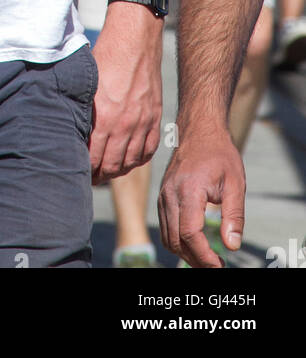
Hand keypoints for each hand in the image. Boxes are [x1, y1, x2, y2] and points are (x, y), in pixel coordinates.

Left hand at [89, 5, 162, 182]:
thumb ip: (80, 112)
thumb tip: (71, 136)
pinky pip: (148, 151)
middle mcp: (124, 125)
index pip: (92, 158)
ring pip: (129, 162)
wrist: (134, 41)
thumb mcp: (86, 85)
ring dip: (117, 170)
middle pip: (111, 166)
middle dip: (98, 174)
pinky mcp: (155, 118)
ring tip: (106, 170)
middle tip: (90, 176)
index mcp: (103, 117)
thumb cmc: (105, 58)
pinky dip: (137, 159)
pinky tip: (127, 159)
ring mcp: (143, 123)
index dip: (84, 169)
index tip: (77, 171)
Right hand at [158, 126, 244, 268]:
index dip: (204, 256)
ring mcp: (163, 195)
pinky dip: (178, 241)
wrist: (199, 130)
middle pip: (176, 240)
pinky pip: (165, 226)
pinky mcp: (162, 196)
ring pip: (168, 236)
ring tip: (207, 259)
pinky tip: (195, 244)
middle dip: (196, 259)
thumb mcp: (235, 183)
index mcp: (188, 190)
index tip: (219, 266)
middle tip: (217, 266)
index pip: (190, 233)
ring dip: (185, 253)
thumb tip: (232, 245)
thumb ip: (234, 216)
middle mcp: (170, 194)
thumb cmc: (219, 154)